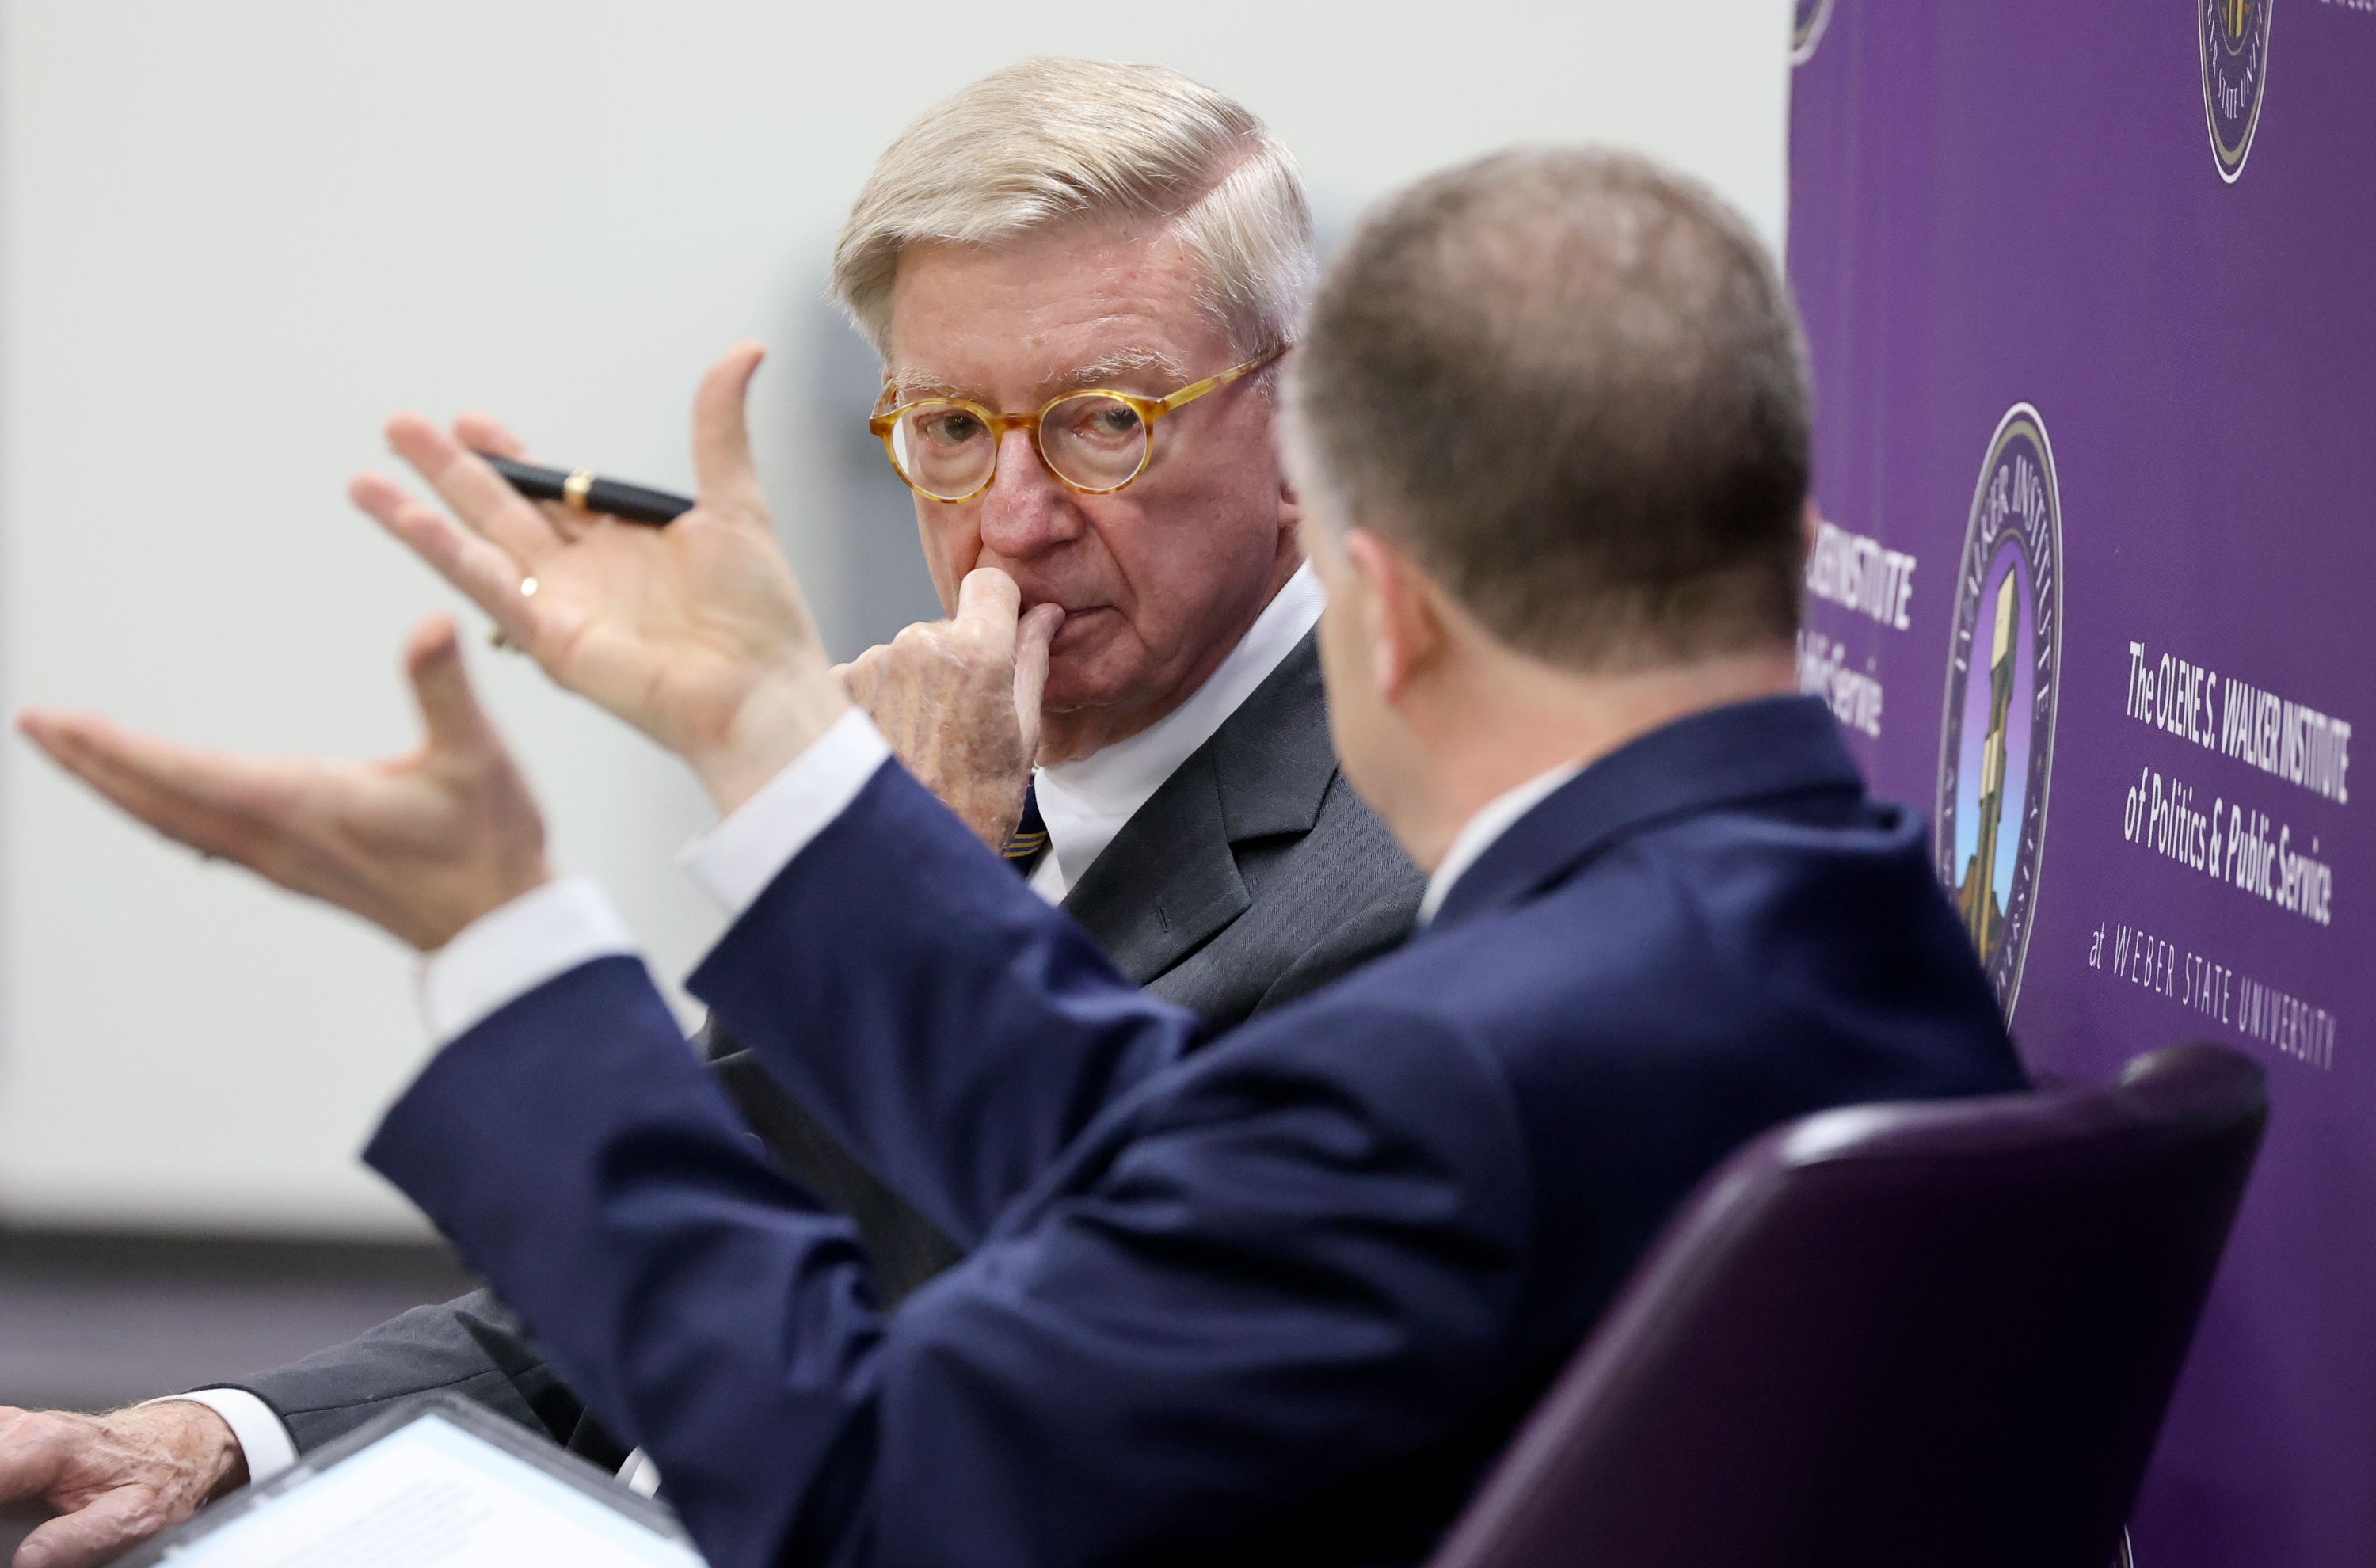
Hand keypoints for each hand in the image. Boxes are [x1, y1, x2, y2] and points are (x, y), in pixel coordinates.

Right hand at [0, 1402, 243, 1567]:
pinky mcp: (0, 1436)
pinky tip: (5, 1500)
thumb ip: (77, 1540)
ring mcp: (5, 1427)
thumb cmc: (157, 1475)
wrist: (172, 1445)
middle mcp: (18, 1427)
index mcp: (44, 1444)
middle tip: (6, 1527)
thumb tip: (28, 1560)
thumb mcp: (134, 1515)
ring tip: (8, 1521)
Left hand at [17, 617, 550, 951]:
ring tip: (78, 755)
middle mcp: (275, 837)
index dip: (115, 748)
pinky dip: (160, 812)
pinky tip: (156, 804)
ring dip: (118, 789)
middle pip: (157, 802)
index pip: (183, 774)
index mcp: (303, 804)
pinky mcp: (292, 870)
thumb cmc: (489, 845)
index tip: (58, 721)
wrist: (499, 924)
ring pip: (172, 823)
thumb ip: (446, 687)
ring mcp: (279, 860)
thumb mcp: (477, 755)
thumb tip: (430, 624)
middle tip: (37, 726)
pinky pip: (200, 839)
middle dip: (93, 764)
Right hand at [351, 342, 848, 814]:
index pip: (551, 492)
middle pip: (500, 511)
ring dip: (418, 519)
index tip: (469, 419)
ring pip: (477, 551)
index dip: (509, 456)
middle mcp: (585, 575)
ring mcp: (563, 609)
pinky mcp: (554, 643)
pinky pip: (494, 592)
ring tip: (363, 483)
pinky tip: (413, 525)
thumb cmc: (761, 616)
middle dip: (447, 471)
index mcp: (622, 543)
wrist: (765, 692)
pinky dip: (452, 559)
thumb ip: (719, 429)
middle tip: (398, 426)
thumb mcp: (735, 503)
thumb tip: (745, 349)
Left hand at [840, 570, 1063, 849]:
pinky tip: (888, 747)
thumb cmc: (970, 809)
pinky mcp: (834, 685)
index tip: (1003, 627)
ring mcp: (870, 663)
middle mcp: (916, 644)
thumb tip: (1045, 619)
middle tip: (959, 725)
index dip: (1001, 605)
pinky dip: (876, 705)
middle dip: (954, 664)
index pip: (991, 584)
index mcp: (975, 651)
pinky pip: (866, 679)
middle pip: (944, 629)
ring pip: (902, 658)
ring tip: (919, 746)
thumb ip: (1031, 664)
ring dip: (912, 688)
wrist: (899, 861)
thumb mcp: (1023, 737)